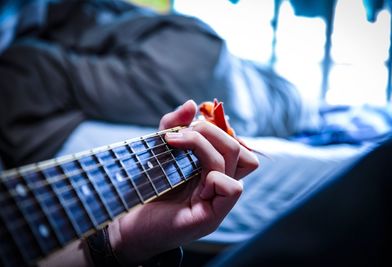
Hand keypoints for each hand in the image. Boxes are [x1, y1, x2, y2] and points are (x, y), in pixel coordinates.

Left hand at [108, 100, 258, 264]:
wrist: (126, 222)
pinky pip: (233, 188)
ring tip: (175, 144)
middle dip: (209, 130)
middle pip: (239, 147)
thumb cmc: (144, 188)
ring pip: (235, 159)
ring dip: (204, 145)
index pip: (236, 143)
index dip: (218, 128)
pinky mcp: (211, 216)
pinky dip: (214, 175)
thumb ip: (173, 126)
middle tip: (179, 134)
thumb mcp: (159, 149)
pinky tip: (190, 178)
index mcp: (212, 171)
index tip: (189, 124)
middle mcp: (219, 185)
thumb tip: (192, 103)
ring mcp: (218, 201)